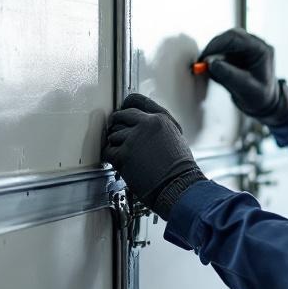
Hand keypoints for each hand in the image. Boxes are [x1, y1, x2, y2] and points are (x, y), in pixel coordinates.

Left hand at [102, 93, 204, 219]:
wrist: (179, 187)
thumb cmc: (180, 169)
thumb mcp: (175, 138)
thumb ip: (158, 128)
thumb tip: (140, 126)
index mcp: (161, 119)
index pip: (136, 101)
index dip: (125, 106)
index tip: (121, 112)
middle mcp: (147, 125)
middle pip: (121, 116)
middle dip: (116, 125)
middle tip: (116, 134)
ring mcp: (134, 139)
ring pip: (113, 134)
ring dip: (116, 144)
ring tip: (126, 155)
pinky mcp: (124, 155)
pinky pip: (108, 151)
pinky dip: (111, 157)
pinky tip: (120, 163)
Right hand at [199, 28, 287, 125]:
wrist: (264, 102)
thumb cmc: (260, 97)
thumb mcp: (246, 89)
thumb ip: (230, 76)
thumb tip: (211, 63)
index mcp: (261, 49)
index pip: (236, 38)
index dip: (217, 45)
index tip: (204, 57)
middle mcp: (255, 44)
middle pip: (229, 36)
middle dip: (213, 47)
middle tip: (201, 62)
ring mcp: (247, 46)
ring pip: (224, 41)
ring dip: (213, 52)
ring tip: (206, 69)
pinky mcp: (239, 51)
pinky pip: (223, 49)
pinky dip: (214, 58)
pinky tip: (213, 71)